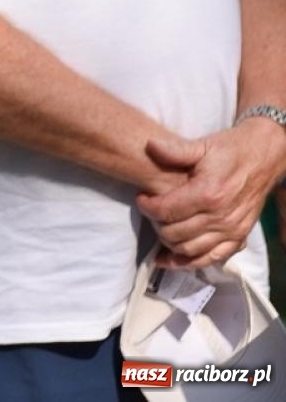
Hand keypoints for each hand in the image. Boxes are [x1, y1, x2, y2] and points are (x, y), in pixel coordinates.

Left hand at [136, 121, 285, 268]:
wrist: (264, 157)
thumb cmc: (231, 150)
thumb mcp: (202, 146)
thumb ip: (175, 150)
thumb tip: (150, 146)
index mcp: (208, 194)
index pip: (166, 210)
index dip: (147, 207)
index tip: (142, 198)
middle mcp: (220, 217)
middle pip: (175, 233)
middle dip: (156, 225)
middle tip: (152, 213)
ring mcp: (231, 231)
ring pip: (190, 249)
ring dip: (169, 244)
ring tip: (160, 230)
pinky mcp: (239, 238)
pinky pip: (212, 259)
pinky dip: (190, 262)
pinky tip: (172, 258)